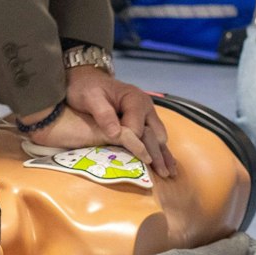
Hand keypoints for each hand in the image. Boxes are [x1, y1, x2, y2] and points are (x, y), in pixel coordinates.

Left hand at [55, 66, 174, 177]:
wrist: (86, 79)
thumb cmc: (86, 88)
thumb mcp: (90, 97)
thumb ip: (104, 114)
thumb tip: (116, 134)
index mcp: (134, 99)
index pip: (138, 129)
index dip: (135, 147)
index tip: (133, 163)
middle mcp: (145, 106)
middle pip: (155, 134)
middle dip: (158, 154)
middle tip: (163, 175)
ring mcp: (146, 113)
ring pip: (159, 136)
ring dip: (163, 154)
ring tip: (169, 174)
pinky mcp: (144, 120)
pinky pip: (155, 136)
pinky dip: (161, 150)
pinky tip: (166, 164)